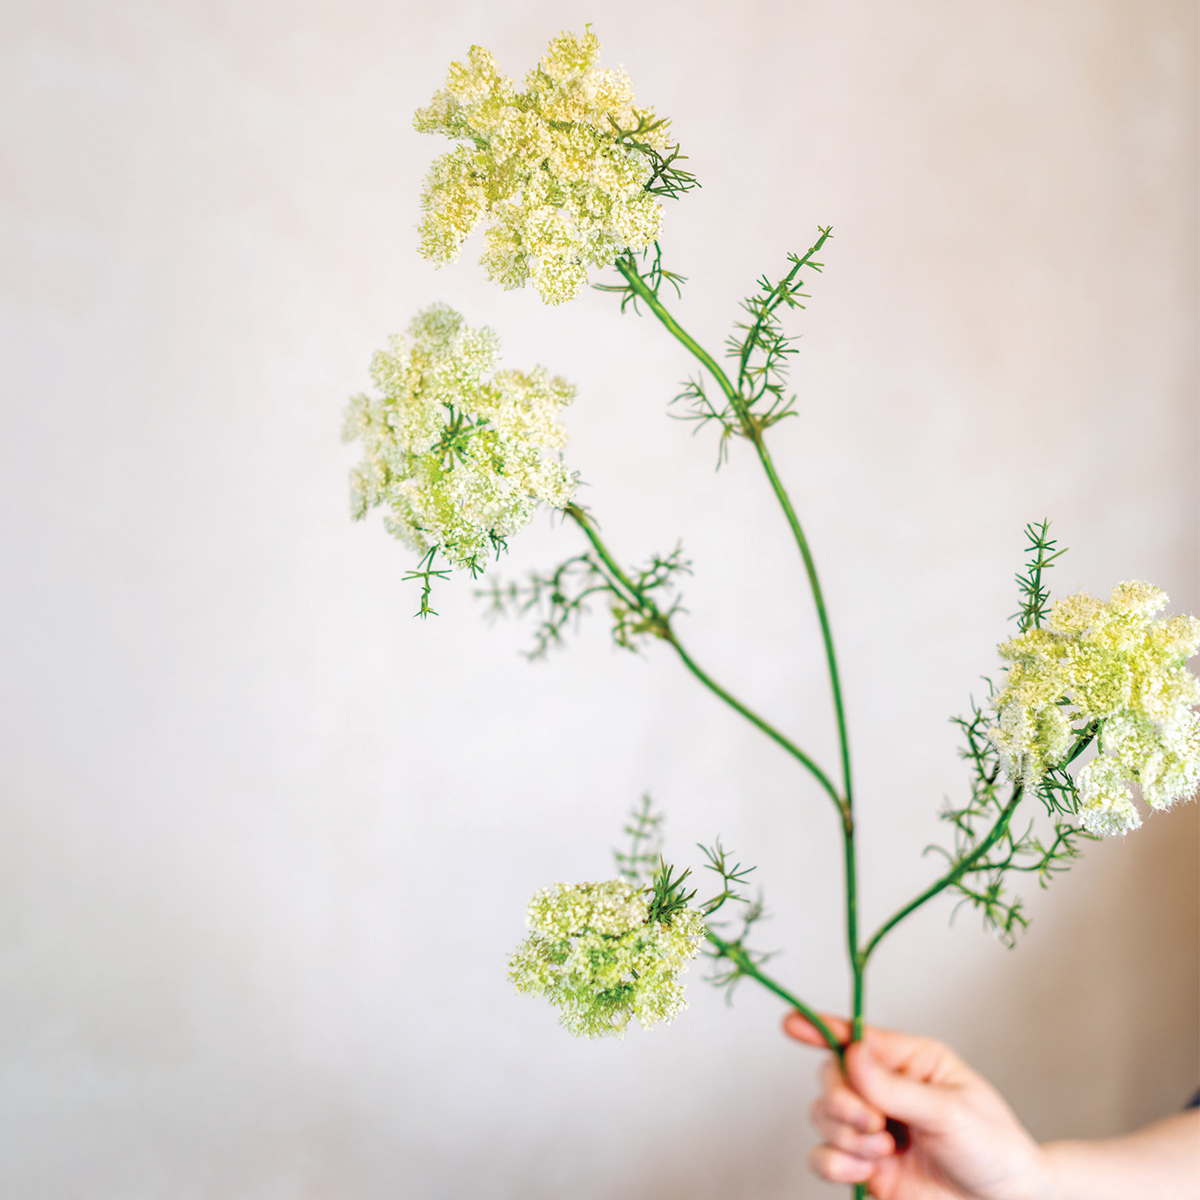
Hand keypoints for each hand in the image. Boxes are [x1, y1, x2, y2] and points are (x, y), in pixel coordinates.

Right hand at [783, 1011, 1050, 1199]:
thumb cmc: (992, 1149)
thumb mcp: (950, 1112)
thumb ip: (896, 1088)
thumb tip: (851, 1054)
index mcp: (910, 1062)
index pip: (858, 1037)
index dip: (821, 1028)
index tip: (790, 1024)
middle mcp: (885, 1091)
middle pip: (831, 1077)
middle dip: (843, 1100)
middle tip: (874, 1123)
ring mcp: (873, 1130)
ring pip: (823, 1116)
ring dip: (845, 1135)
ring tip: (884, 1152)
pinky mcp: (865, 1168)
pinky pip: (823, 1157)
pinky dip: (834, 1163)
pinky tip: (862, 1172)